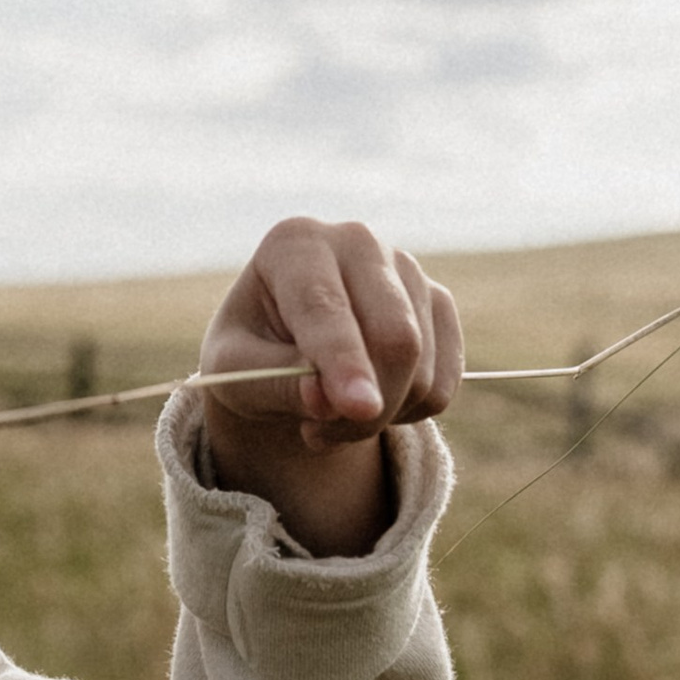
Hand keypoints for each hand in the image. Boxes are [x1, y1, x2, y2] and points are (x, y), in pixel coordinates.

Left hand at [193, 219, 462, 555]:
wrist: (282, 345)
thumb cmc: (251, 351)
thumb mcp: (235, 371)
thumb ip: (274, 382)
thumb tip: (325, 400)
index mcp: (296, 243)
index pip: (326, 307)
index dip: (343, 361)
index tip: (358, 408)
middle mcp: (359, 243)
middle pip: (394, 337)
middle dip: (367, 407)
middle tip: (317, 436)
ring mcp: (408, 269)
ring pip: (421, 368)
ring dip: (378, 418)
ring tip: (327, 415)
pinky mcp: (438, 304)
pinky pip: (444, 384)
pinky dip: (407, 414)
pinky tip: (368, 401)